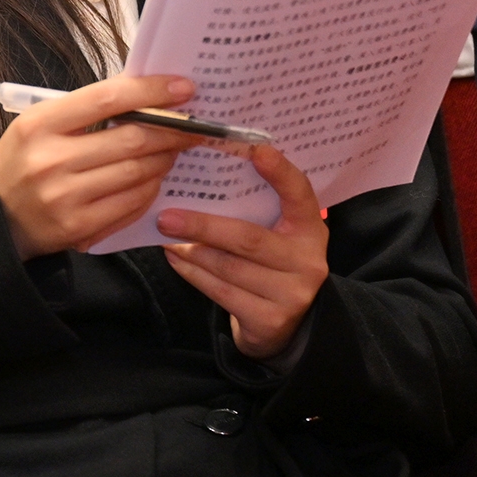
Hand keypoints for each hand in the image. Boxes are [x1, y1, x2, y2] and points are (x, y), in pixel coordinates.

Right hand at [0, 72, 204, 256]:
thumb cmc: (25, 161)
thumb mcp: (41, 124)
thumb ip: (87, 108)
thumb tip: (144, 91)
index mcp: (40, 124)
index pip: (107, 99)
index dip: (151, 91)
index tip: (183, 88)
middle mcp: (51, 160)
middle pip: (131, 139)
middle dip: (172, 130)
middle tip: (194, 125)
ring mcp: (65, 198)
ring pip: (137, 172)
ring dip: (165, 159)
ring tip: (175, 150)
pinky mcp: (79, 228)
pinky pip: (131, 204)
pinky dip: (151, 188)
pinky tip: (154, 178)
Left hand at [157, 142, 328, 358]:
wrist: (290, 326)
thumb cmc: (274, 265)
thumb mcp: (279, 234)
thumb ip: (259, 210)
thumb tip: (205, 178)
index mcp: (310, 229)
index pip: (300, 194)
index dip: (281, 172)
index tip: (257, 150)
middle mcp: (307, 261)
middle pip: (249, 239)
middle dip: (203, 226)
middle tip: (167, 216)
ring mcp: (291, 294)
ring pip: (229, 268)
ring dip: (191, 251)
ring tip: (166, 237)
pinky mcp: (269, 321)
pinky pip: (222, 293)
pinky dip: (193, 275)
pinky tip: (176, 260)